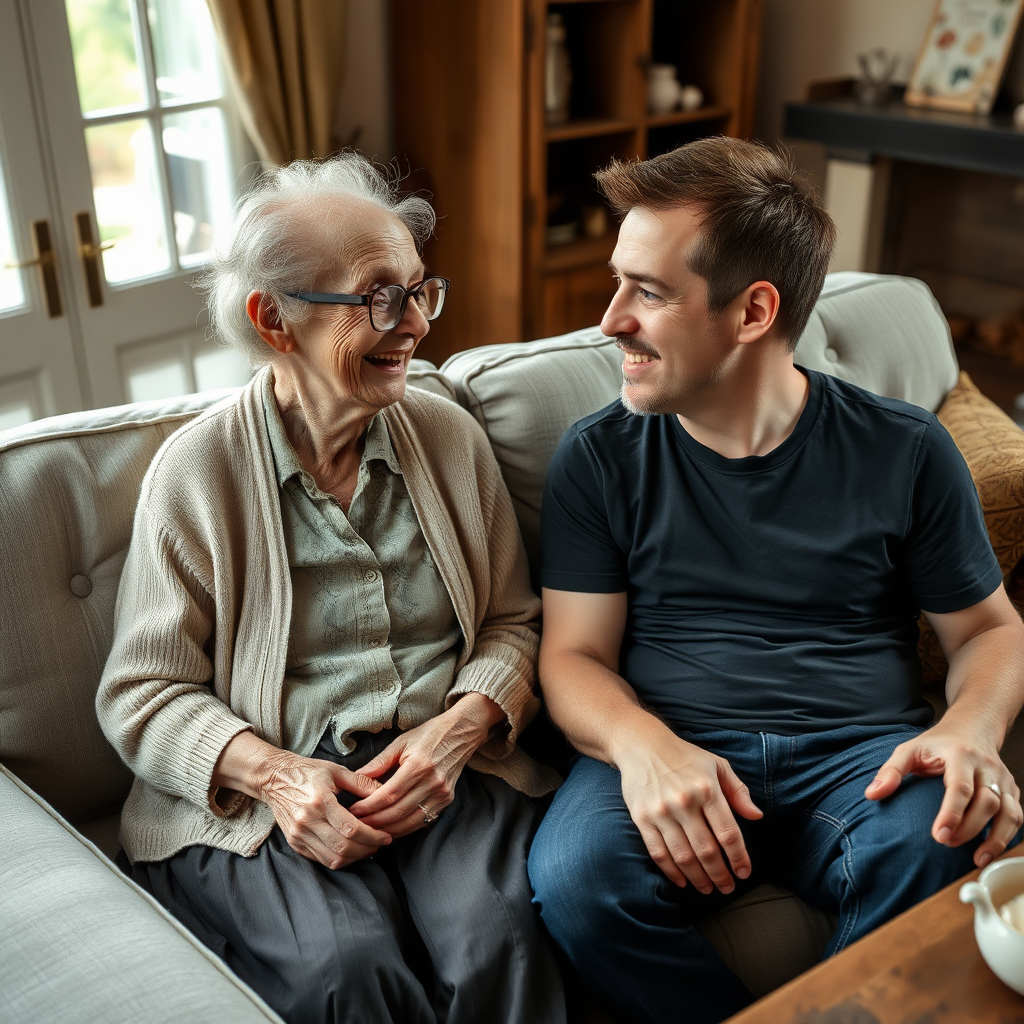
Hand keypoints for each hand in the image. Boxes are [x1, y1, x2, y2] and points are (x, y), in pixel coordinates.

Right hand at [256, 749, 393, 869]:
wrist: (273, 778)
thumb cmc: (307, 771)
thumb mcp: (336, 771)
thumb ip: (362, 783)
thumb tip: (386, 793)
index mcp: (320, 801)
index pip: (351, 828)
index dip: (372, 836)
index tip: (386, 836)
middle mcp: (307, 821)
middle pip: (343, 848)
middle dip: (367, 849)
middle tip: (380, 844)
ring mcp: (298, 834)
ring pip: (332, 859)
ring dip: (354, 858)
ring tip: (368, 848)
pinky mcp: (294, 842)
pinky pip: (320, 859)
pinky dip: (338, 859)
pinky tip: (351, 850)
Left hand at [349, 693, 503, 836]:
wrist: (461, 733)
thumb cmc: (429, 735)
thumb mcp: (401, 742)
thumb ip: (379, 762)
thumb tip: (356, 778)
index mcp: (419, 765)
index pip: (389, 794)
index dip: (369, 806)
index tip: (353, 810)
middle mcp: (433, 782)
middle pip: (398, 812)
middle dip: (374, 822)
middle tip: (357, 824)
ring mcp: (442, 794)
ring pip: (410, 822)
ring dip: (388, 830)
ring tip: (370, 831)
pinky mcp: (447, 800)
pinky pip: (423, 821)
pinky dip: (405, 828)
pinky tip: (391, 829)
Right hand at [617, 727, 762, 893]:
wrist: (641, 744)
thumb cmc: (683, 756)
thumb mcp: (716, 765)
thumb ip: (738, 791)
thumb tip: (756, 817)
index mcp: (707, 789)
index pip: (728, 833)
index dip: (739, 858)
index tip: (744, 873)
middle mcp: (684, 802)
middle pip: (707, 850)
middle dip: (720, 875)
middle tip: (728, 888)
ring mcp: (661, 811)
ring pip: (683, 856)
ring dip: (699, 879)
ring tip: (708, 889)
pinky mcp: (641, 818)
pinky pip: (658, 853)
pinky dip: (671, 872)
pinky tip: (682, 881)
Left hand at [865, 724, 1022, 866]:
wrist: (971, 729)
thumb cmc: (936, 744)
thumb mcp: (909, 750)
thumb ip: (891, 771)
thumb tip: (872, 794)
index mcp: (960, 754)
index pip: (960, 787)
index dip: (952, 814)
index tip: (939, 836)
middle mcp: (986, 766)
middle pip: (987, 802)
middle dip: (970, 828)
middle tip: (948, 844)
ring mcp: (1002, 779)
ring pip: (1008, 812)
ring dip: (996, 839)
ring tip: (977, 859)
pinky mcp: (1011, 790)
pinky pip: (1017, 816)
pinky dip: (1008, 836)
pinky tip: (991, 851)